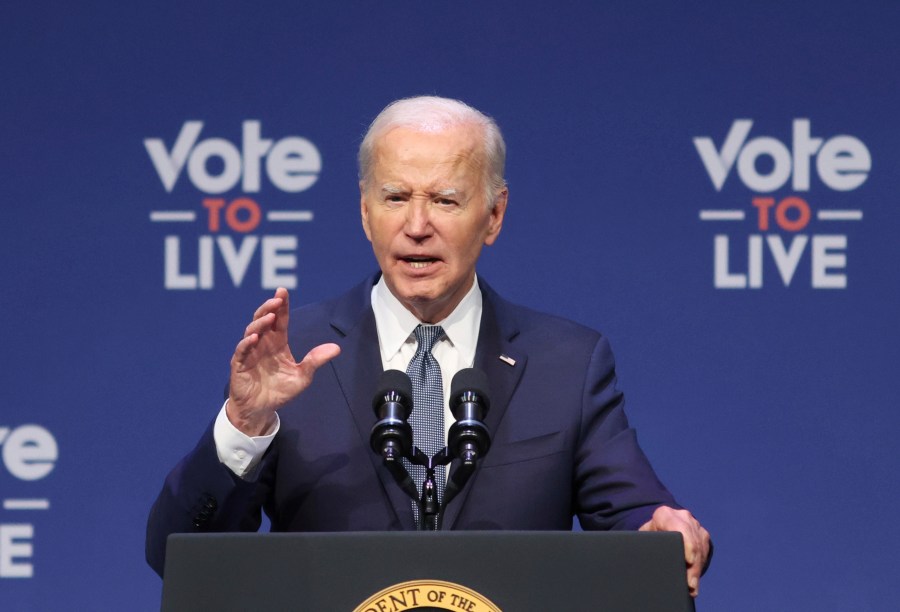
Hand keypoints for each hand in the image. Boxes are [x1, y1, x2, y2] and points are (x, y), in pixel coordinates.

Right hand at [227, 287, 340, 435]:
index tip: (283, 292)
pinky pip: (241, 351)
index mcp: (277, 342)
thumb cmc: (280, 391)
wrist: (262, 410)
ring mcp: (250, 352)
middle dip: (269, 308)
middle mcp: (263, 343)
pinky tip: (254, 338)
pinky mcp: (239, 365)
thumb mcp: (303, 376)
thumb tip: (337, 348)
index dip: (281, 305)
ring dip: (260, 323)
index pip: (279, 320)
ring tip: (269, 316)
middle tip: (277, 298)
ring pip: (252, 331)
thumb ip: (315, 360)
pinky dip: (246, 343)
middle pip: (264, 319)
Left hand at [639, 505, 710, 596]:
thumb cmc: (648, 534)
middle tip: (690, 583)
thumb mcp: (644, 536)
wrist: (658, 526)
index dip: (686, 544)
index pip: (679, 527)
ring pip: (700, 548)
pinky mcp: (702, 534)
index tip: (689, 561)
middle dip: (693, 564)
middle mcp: (682, 516)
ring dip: (697, 569)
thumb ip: (644, 544)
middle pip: (692, 541)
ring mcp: (694, 525)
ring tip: (692, 586)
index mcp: (665, 514)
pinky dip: (700, 567)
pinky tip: (695, 581)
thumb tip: (644, 562)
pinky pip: (705, 551)